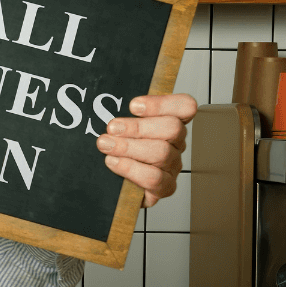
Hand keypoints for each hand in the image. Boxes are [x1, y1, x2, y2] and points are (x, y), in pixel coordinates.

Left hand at [96, 93, 197, 207]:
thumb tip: (100, 97)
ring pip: (162, 152)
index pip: (185, 107)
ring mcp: (172, 166)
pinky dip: (130, 168)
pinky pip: (154, 178)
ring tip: (105, 145)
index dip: (162, 103)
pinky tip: (112, 162)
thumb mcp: (119, 129)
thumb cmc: (118, 152)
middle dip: (138, 126)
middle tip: (112, 127)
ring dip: (129, 147)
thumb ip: (121, 116)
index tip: (133, 105)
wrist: (115, 186)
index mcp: (169, 123)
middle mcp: (175, 144)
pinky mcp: (164, 188)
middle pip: (172, 128)